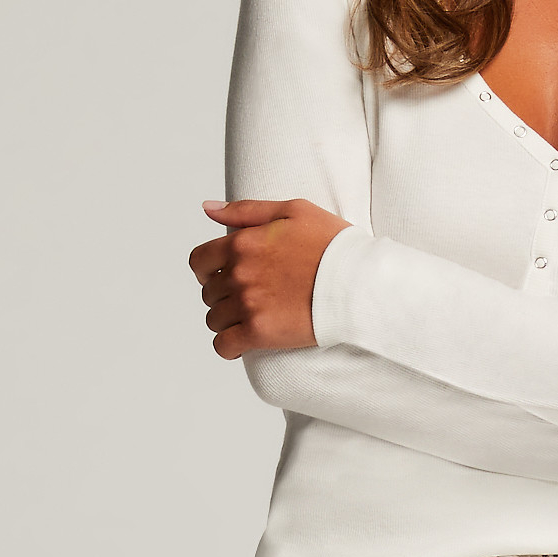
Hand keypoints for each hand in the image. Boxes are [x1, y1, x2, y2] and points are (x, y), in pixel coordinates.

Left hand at [191, 198, 348, 357]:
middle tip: (247, 299)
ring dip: (227, 321)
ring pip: (214, 320)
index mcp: (242, 243)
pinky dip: (228, 347)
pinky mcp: (259, 332)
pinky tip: (241, 344)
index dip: (207, 270)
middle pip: (208, 293)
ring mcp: (247, 304)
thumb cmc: (332, 244)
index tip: (221, 276)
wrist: (358, 281)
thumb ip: (245, 210)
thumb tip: (207, 208)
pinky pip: (224, 345)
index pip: (199, 261)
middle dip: (223, 296)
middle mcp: (239, 274)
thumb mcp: (292, 211)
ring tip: (248, 320)